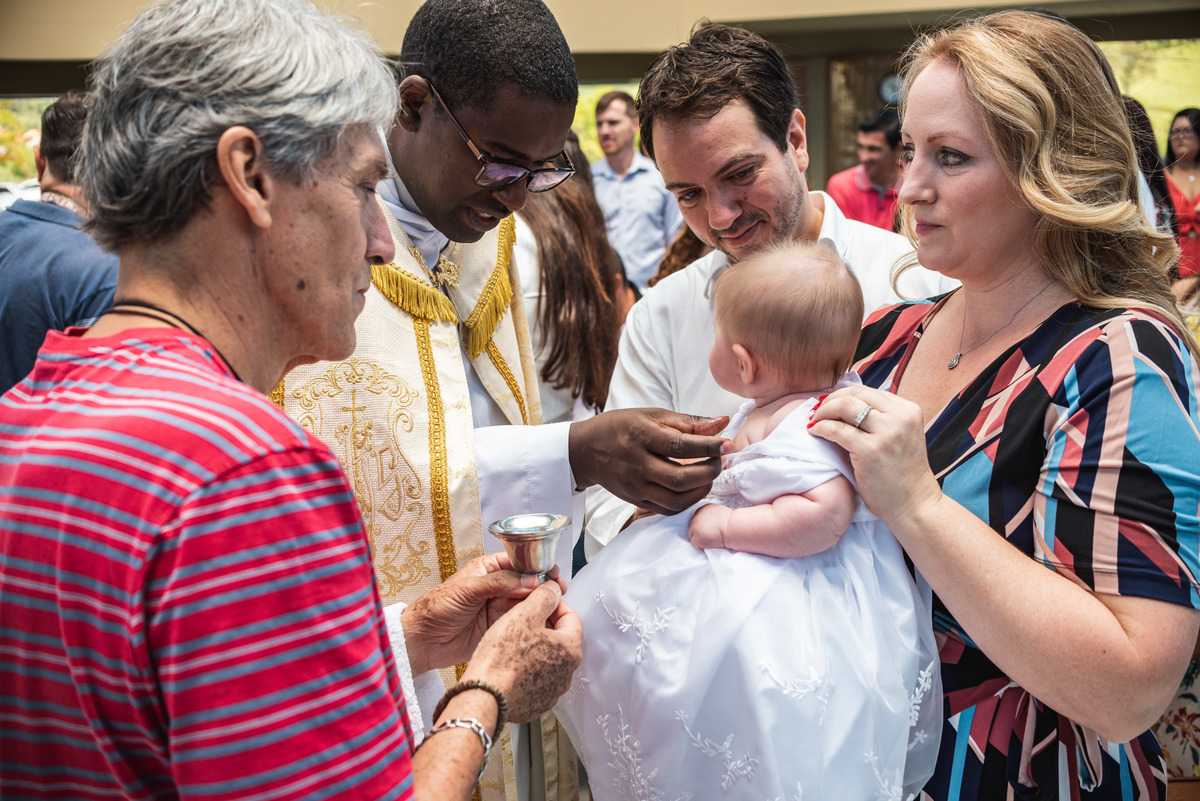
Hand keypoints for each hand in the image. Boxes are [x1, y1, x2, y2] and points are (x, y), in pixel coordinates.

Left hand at [402, 553, 565, 674]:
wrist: (423, 640)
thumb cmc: (436, 608)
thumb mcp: (467, 588)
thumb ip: (499, 582)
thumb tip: (529, 579)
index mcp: (488, 570)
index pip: (518, 562)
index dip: (537, 566)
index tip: (552, 572)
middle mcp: (497, 587)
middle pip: (528, 582)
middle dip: (545, 585)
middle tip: (559, 589)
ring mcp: (500, 608)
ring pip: (529, 603)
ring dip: (542, 603)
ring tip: (557, 606)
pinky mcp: (501, 628)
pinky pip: (522, 623)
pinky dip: (535, 621)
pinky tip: (545, 622)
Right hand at [462, 581, 582, 722]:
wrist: (484, 695)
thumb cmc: (503, 657)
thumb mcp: (524, 614)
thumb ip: (544, 597)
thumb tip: (553, 590)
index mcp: (570, 650)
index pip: (572, 617)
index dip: (554, 604)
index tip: (540, 600)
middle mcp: (566, 674)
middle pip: (560, 639)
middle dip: (543, 625)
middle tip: (523, 618)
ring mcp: (551, 691)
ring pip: (547, 660)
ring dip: (534, 647)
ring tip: (513, 640)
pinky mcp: (535, 704)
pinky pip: (535, 680)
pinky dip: (526, 669)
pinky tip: (509, 663)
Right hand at [569, 408, 729, 514]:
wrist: (585, 451)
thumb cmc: (621, 427)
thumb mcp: (651, 415)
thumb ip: (689, 422)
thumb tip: (723, 423)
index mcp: (641, 436)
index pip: (681, 445)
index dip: (709, 447)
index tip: (729, 445)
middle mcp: (637, 464)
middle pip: (682, 478)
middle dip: (709, 471)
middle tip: (720, 461)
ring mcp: (635, 486)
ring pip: (676, 498)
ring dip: (701, 489)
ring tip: (710, 475)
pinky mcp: (635, 500)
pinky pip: (667, 508)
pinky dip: (687, 501)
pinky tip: (694, 488)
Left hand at [687, 504, 727, 549]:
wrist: (733, 527)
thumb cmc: (731, 521)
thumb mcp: (719, 512)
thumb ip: (711, 515)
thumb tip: (710, 521)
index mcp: (703, 509)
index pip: (697, 518)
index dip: (702, 525)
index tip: (707, 529)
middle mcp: (697, 516)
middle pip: (693, 526)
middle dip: (699, 531)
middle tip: (708, 536)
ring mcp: (695, 527)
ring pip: (692, 535)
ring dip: (699, 539)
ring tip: (710, 541)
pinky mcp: (697, 537)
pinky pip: (695, 544)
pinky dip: (701, 546)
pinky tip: (709, 545)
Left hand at [806, 386, 941, 524]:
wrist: (915, 504)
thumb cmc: (902, 473)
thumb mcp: (900, 436)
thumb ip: (881, 418)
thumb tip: (844, 403)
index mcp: (908, 410)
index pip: (869, 391)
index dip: (844, 395)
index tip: (829, 403)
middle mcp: (900, 417)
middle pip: (856, 394)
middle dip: (832, 400)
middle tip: (817, 410)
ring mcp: (887, 433)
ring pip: (845, 406)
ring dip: (824, 411)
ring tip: (814, 420)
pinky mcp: (870, 450)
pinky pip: (837, 430)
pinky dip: (821, 428)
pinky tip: (815, 432)